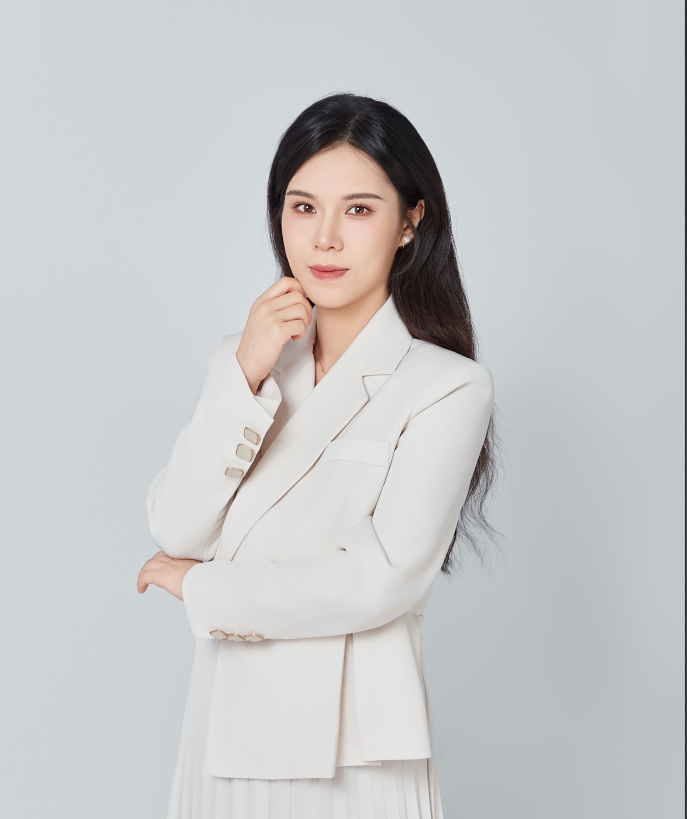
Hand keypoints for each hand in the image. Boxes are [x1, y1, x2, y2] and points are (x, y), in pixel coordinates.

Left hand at [137, 551, 199, 599]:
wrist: (205, 583)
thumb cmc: (206, 580)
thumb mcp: (201, 571)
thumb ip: (195, 571)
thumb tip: (195, 579)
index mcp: (184, 557)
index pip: (168, 553)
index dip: (162, 560)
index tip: (162, 567)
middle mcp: (174, 559)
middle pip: (156, 558)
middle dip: (151, 566)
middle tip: (150, 575)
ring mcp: (167, 566)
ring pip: (148, 566)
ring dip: (143, 574)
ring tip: (143, 582)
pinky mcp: (161, 576)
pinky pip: (145, 577)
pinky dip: (141, 582)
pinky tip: (141, 589)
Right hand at [236, 277, 311, 393]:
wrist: (246, 364)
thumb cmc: (257, 343)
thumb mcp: (261, 317)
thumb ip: (275, 305)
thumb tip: (300, 294)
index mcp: (261, 301)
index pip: (287, 281)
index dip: (300, 290)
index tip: (301, 304)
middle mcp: (264, 307)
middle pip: (298, 296)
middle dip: (306, 309)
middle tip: (301, 322)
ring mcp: (270, 319)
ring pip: (302, 310)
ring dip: (304, 322)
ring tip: (296, 332)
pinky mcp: (277, 332)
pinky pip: (300, 325)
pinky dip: (301, 333)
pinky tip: (293, 338)